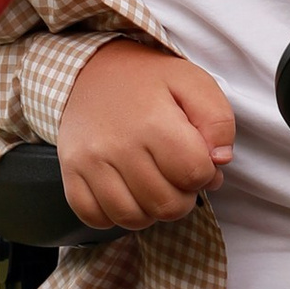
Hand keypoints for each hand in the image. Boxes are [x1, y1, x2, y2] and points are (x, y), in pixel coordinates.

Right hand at [56, 41, 235, 227]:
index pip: (195, 175)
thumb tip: (219, 162)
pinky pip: (94, 217)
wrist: (90, 70)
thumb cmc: (147, 82)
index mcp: (154, 121)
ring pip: (132, 218)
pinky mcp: (70, 172)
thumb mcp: (193, 83)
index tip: (196, 159)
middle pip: (166, 205)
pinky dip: (113, 215)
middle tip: (175, 174)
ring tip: (151, 184)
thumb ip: (218, 121)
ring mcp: (90, 161)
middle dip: (181, 196)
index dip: (205, 173)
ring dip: (150, 210)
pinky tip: (124, 193)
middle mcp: (118, 145)